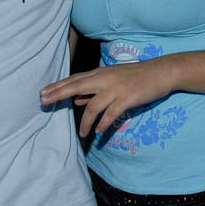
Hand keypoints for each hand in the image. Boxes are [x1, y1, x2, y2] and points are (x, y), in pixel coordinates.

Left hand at [40, 60, 175, 136]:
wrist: (161, 72)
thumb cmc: (137, 76)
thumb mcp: (113, 79)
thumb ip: (95, 89)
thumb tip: (76, 99)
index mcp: (101, 73)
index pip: (75, 79)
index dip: (58, 86)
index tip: (43, 92)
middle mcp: (105, 79)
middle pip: (76, 86)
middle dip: (58, 94)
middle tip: (43, 101)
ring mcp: (116, 88)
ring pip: (93, 106)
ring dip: (85, 122)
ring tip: (82, 133)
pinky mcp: (127, 98)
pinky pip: (110, 114)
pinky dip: (103, 123)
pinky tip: (98, 131)